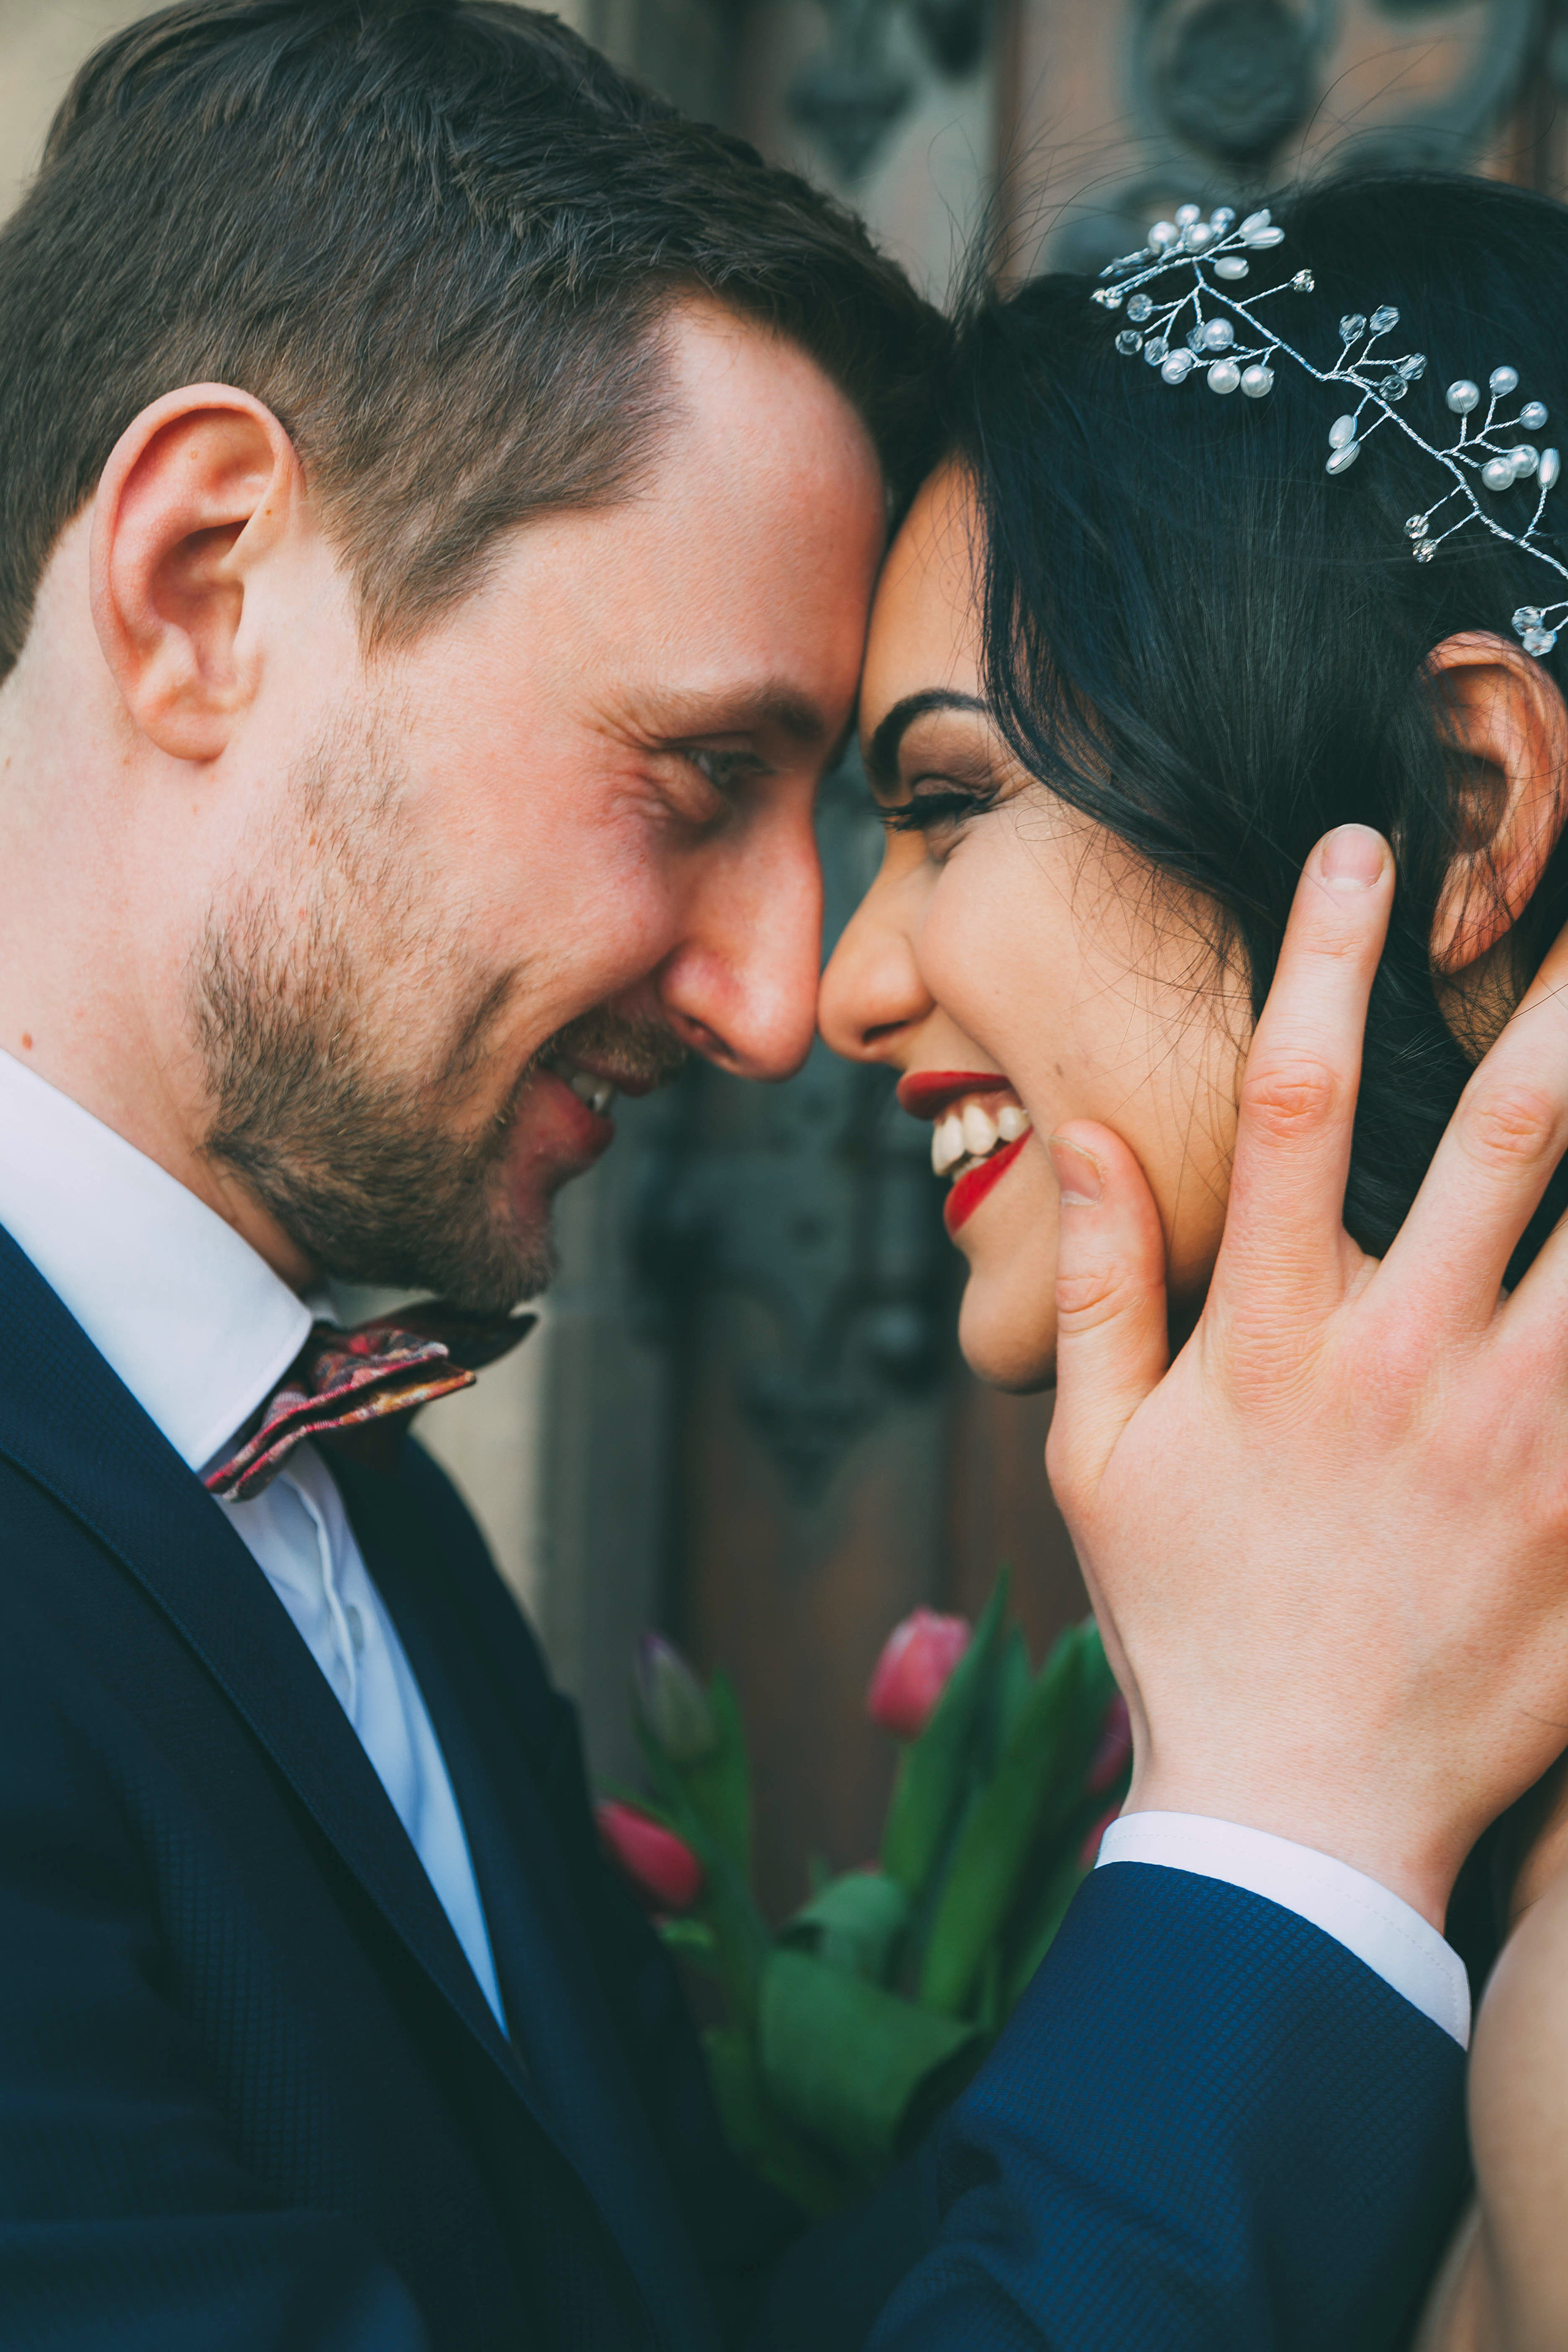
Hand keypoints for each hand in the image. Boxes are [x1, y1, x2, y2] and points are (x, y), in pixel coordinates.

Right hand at [1045, 823, 1567, 1927]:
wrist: (1302, 1811)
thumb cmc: (1188, 1620)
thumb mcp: (1096, 1458)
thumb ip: (1102, 1285)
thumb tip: (1092, 1133)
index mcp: (1271, 1336)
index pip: (1293, 1098)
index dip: (1325, 957)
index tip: (1360, 849)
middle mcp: (1405, 1363)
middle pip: (1508, 1136)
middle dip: (1560, 996)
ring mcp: (1518, 1440)